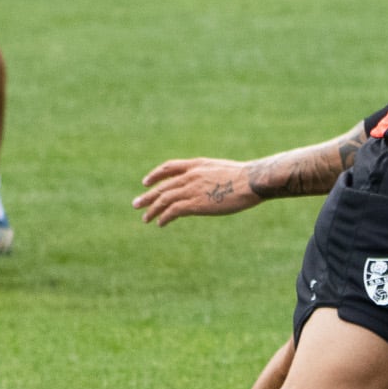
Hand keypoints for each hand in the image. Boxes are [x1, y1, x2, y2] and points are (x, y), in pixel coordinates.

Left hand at [133, 157, 257, 223]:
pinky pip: (173, 211)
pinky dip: (164, 217)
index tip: (145, 183)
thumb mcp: (223, 170)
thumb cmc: (244, 177)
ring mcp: (191, 189)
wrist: (251, 181)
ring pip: (164, 199)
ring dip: (152, 210)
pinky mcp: (195, 203)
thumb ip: (210, 176)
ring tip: (145, 219)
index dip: (155, 175)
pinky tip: (161, 223)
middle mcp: (190, 175)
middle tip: (136, 204)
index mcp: (197, 165)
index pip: (169, 167)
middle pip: (162, 186)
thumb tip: (211, 185)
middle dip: (147, 197)